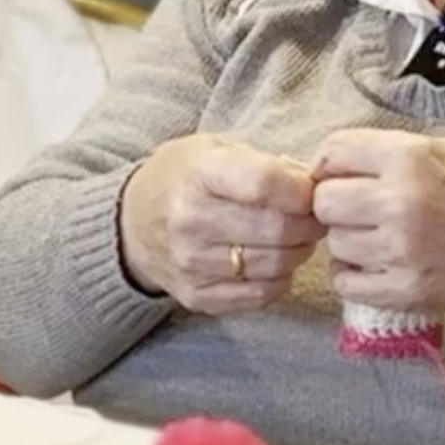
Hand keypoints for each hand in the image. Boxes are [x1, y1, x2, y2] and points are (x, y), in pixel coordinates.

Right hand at [118, 136, 321, 315]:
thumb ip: (266, 163)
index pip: (264, 184)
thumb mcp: (216, 148)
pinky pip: (258, 296)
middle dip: (309, 224)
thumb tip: (313, 186)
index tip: (312, 192)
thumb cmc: (184, 178)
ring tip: (295, 238)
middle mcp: (191, 220)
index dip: (301, 191)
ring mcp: (192, 263)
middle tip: (313, 218)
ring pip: (274, 265)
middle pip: (276, 229)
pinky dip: (279, 281)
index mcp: (200, 174)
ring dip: (297, 252)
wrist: (130, 222)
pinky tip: (275, 263)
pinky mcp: (196, 296)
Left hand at [307, 128, 444, 313]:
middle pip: (324, 202)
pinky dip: (354, 275)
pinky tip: (375, 264)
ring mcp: (402, 251)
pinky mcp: (407, 291)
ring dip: (349, 239)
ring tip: (375, 236)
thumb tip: (335, 165)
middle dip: (336, 202)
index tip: (343, 173)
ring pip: (336, 244)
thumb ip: (390, 153)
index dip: (333, 162)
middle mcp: (401, 203)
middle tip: (357, 207)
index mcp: (411, 158)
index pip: (333, 152)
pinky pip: (347, 284)